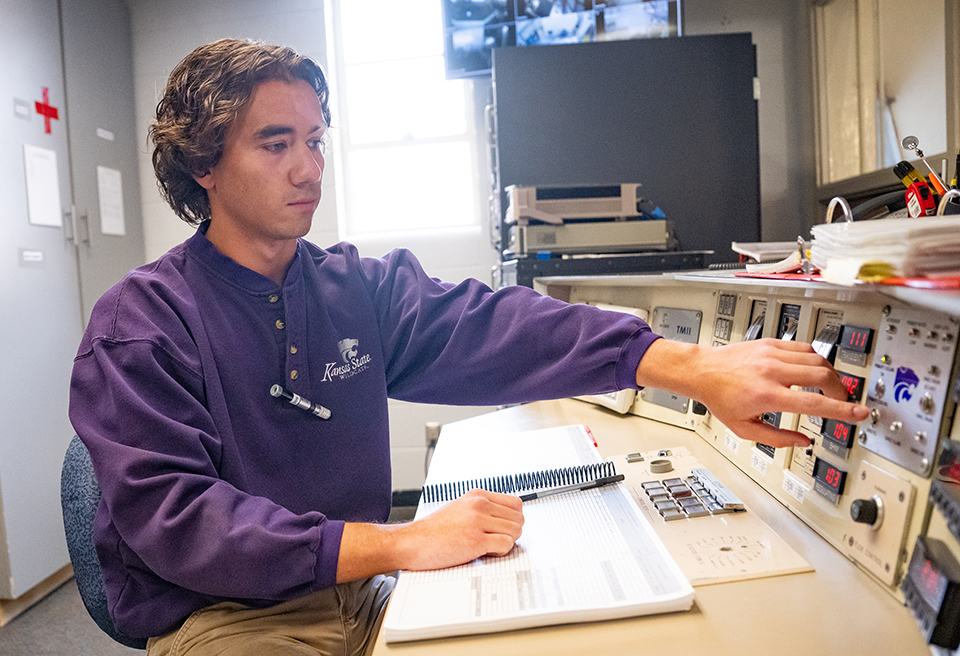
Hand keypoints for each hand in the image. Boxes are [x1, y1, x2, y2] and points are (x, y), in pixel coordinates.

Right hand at [337, 489, 522, 581]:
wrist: (411, 543)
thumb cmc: (433, 531)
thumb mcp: (460, 509)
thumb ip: (482, 510)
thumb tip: (507, 521)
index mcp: (477, 495)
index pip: (516, 504)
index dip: (513, 519)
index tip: (503, 529)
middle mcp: (479, 505)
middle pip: (519, 518)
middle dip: (511, 532)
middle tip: (496, 540)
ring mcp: (477, 522)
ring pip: (515, 531)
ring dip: (506, 543)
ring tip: (489, 547)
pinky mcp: (475, 541)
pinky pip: (506, 545)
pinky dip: (500, 552)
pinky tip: (485, 553)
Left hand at [636, 338, 868, 447]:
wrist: (703, 371)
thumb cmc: (720, 399)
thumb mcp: (745, 428)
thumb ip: (778, 438)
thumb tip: (803, 442)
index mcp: (767, 395)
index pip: (815, 403)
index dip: (842, 410)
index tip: (860, 413)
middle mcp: (772, 372)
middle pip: (823, 376)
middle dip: (840, 391)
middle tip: (842, 401)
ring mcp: (772, 354)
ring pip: (817, 359)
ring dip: (831, 374)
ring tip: (830, 386)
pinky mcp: (771, 343)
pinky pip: (804, 348)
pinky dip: (816, 359)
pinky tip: (814, 370)